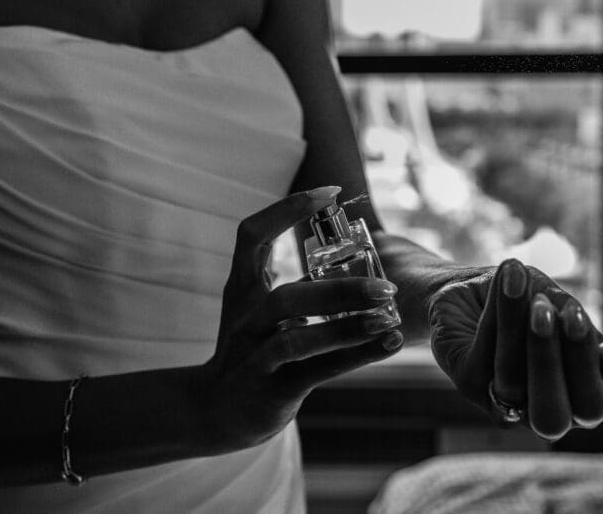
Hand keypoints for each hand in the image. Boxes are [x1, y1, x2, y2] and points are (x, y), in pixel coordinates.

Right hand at [198, 187, 404, 451]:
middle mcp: (244, 319)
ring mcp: (255, 356)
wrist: (215, 409)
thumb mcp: (260, 310)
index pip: (251, 235)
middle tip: (386, 287)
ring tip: (387, 318)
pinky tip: (386, 345)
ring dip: (347, 327)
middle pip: (286, 296)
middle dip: (340, 290)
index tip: (327, 192)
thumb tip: (345, 258)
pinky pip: (314, 371)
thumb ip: (294, 286)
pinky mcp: (271, 389)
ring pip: (297, 338)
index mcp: (242, 288)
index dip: (286, 210)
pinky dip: (353, 357)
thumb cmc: (249, 350)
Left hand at [428, 259, 602, 439]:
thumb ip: (585, 337)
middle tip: (543, 307)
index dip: (585, 363)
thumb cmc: (525, 299)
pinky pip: (483, 357)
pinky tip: (502, 281)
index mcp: (576, 397)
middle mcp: (540, 410)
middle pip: (553, 416)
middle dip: (549, 359)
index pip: (591, 404)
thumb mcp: (561, 306)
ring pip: (512, 379)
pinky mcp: (468, 383)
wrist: (468, 287)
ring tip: (516, 277)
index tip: (573, 313)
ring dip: (515, 322)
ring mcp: (501, 402)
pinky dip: (494, 314)